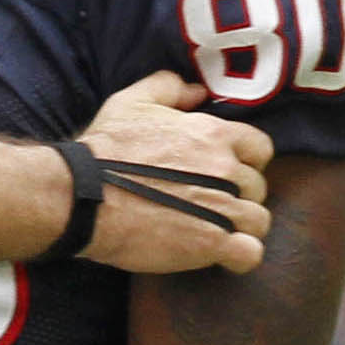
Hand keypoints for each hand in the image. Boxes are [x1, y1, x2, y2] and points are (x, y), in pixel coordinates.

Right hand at [71, 74, 271, 273]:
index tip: (224, 174)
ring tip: (215, 232)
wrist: (84, 196)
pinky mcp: (210, 243)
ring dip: (241, 228)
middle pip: (257, 188)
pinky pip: (250, 253)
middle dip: (239, 197)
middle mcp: (226, 169)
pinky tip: (222, 255)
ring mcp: (221, 208)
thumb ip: (169, 88)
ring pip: (259, 221)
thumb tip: (197, 91)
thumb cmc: (105, 149)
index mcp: (214, 134)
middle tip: (210, 206)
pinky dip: (241, 256)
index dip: (246, 162)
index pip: (260, 149)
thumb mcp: (131, 102)